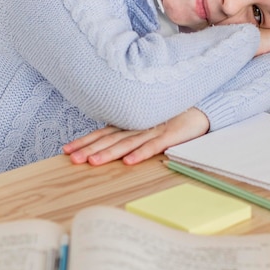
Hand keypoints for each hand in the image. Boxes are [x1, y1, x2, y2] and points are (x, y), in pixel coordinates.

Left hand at [62, 108, 210, 165]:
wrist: (202, 107)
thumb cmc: (174, 115)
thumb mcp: (148, 122)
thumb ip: (130, 129)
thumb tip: (107, 140)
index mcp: (132, 122)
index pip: (104, 132)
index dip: (86, 140)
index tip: (67, 149)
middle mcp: (139, 125)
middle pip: (111, 138)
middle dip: (91, 148)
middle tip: (73, 158)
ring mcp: (155, 129)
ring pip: (128, 143)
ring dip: (110, 153)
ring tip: (93, 161)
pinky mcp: (171, 135)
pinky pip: (154, 146)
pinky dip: (141, 153)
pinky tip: (128, 162)